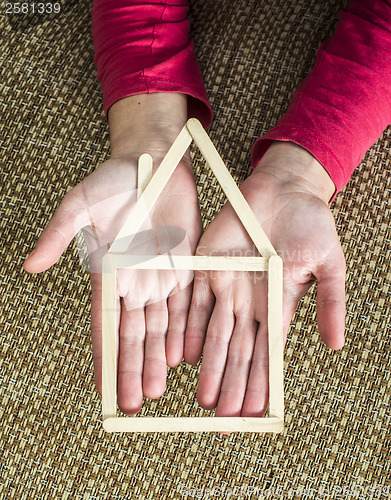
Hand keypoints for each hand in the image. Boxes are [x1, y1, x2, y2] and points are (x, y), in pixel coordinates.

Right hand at [24, 93, 202, 413]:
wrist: (155, 159)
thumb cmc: (114, 179)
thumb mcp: (80, 204)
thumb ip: (58, 235)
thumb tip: (30, 266)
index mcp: (108, 273)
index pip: (105, 325)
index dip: (105, 356)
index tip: (103, 388)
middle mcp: (134, 281)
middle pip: (133, 333)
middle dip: (133, 367)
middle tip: (134, 402)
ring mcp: (161, 275)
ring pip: (160, 326)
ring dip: (157, 357)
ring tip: (156, 389)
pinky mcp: (186, 266)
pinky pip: (186, 305)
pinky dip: (183, 330)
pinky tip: (181, 356)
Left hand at [184, 141, 345, 416]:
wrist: (283, 189)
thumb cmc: (311, 222)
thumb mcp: (329, 263)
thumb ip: (330, 302)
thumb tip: (335, 345)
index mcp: (278, 303)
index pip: (267, 352)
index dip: (260, 382)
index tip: (254, 411)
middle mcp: (250, 301)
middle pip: (239, 351)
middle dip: (232, 384)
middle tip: (223, 417)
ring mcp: (227, 285)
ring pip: (214, 333)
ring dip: (209, 366)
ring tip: (204, 398)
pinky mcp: (207, 265)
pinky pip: (195, 302)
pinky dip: (189, 327)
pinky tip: (184, 355)